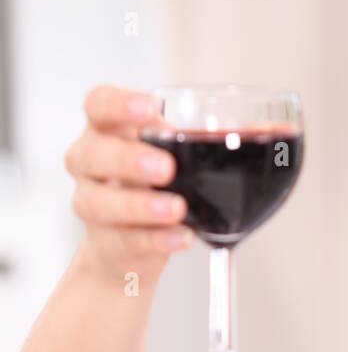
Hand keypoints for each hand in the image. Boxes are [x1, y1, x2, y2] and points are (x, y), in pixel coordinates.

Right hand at [64, 83, 194, 282]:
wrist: (126, 247)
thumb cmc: (151, 186)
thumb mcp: (171, 156)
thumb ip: (197, 144)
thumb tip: (255, 132)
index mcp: (106, 129)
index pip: (98, 104)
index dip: (118, 103)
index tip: (150, 108)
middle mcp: (88, 162)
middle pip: (92, 154)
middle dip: (128, 160)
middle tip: (166, 168)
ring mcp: (90, 203)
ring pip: (99, 202)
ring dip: (140, 206)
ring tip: (176, 209)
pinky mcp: (104, 243)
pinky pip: (125, 241)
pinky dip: (156, 240)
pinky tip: (181, 237)